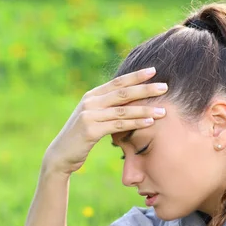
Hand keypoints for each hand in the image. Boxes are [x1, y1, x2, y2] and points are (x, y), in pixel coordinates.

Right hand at [43, 67, 167, 174]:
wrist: (61, 155)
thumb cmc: (80, 137)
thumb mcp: (92, 118)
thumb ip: (106, 108)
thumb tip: (129, 102)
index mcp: (91, 96)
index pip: (117, 82)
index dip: (136, 76)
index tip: (154, 71)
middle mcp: (90, 102)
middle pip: (123, 93)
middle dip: (145, 89)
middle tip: (165, 87)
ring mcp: (89, 115)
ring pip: (123, 110)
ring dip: (145, 110)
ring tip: (163, 111)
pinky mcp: (90, 130)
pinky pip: (118, 125)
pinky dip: (135, 123)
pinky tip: (149, 122)